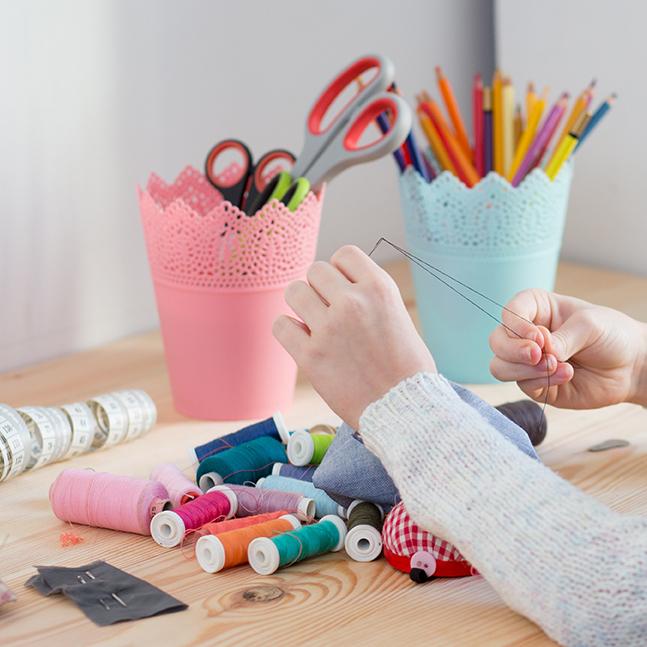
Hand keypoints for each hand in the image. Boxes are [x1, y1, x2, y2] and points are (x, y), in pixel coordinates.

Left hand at [273, 245, 435, 427]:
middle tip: (329, 312)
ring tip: (314, 325)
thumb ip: (369, 297)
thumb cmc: (408, 369)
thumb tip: (337, 287)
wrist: (406, 410)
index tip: (344, 291)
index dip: (341, 272)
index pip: (344, 254)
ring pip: (294, 291)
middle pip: (315, 270)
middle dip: (320, 289)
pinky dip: (289, 332)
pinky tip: (303, 342)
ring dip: (302, 306)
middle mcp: (353, 301)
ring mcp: (329, 327)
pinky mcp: (311, 356)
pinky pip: (281, 325)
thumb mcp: (399, 316)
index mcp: (379, 288)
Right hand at [489, 289, 646, 407]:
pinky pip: (523, 386)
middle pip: (497, 342)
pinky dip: (543, 381)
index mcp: (536, 310)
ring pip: (500, 367)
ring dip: (525, 369)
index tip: (539, 335)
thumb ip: (562, 338)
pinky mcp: (536, 385)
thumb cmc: (612, 335)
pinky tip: (567, 375)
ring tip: (557, 366)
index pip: (509, 313)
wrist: (632, 366)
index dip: (516, 325)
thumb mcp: (590, 325)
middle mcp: (526, 335)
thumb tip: (540, 353)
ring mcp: (528, 362)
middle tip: (537, 354)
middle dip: (513, 350)